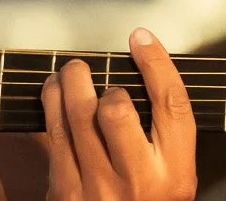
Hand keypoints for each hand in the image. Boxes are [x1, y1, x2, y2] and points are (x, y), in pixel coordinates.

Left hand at [40, 28, 195, 200]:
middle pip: (117, 107)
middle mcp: (138, 182)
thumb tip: (140, 79)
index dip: (157, 63)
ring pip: (77, 114)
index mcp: (175, 176)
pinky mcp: (64, 190)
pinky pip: (53, 132)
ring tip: (71, 72)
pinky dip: (50, 102)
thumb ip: (163, 138)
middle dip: (102, 78)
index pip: (171, 105)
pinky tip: (53, 93)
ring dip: (70, 81)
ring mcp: (97, 188)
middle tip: (93, 68)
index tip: (142, 40)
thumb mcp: (173, 180)